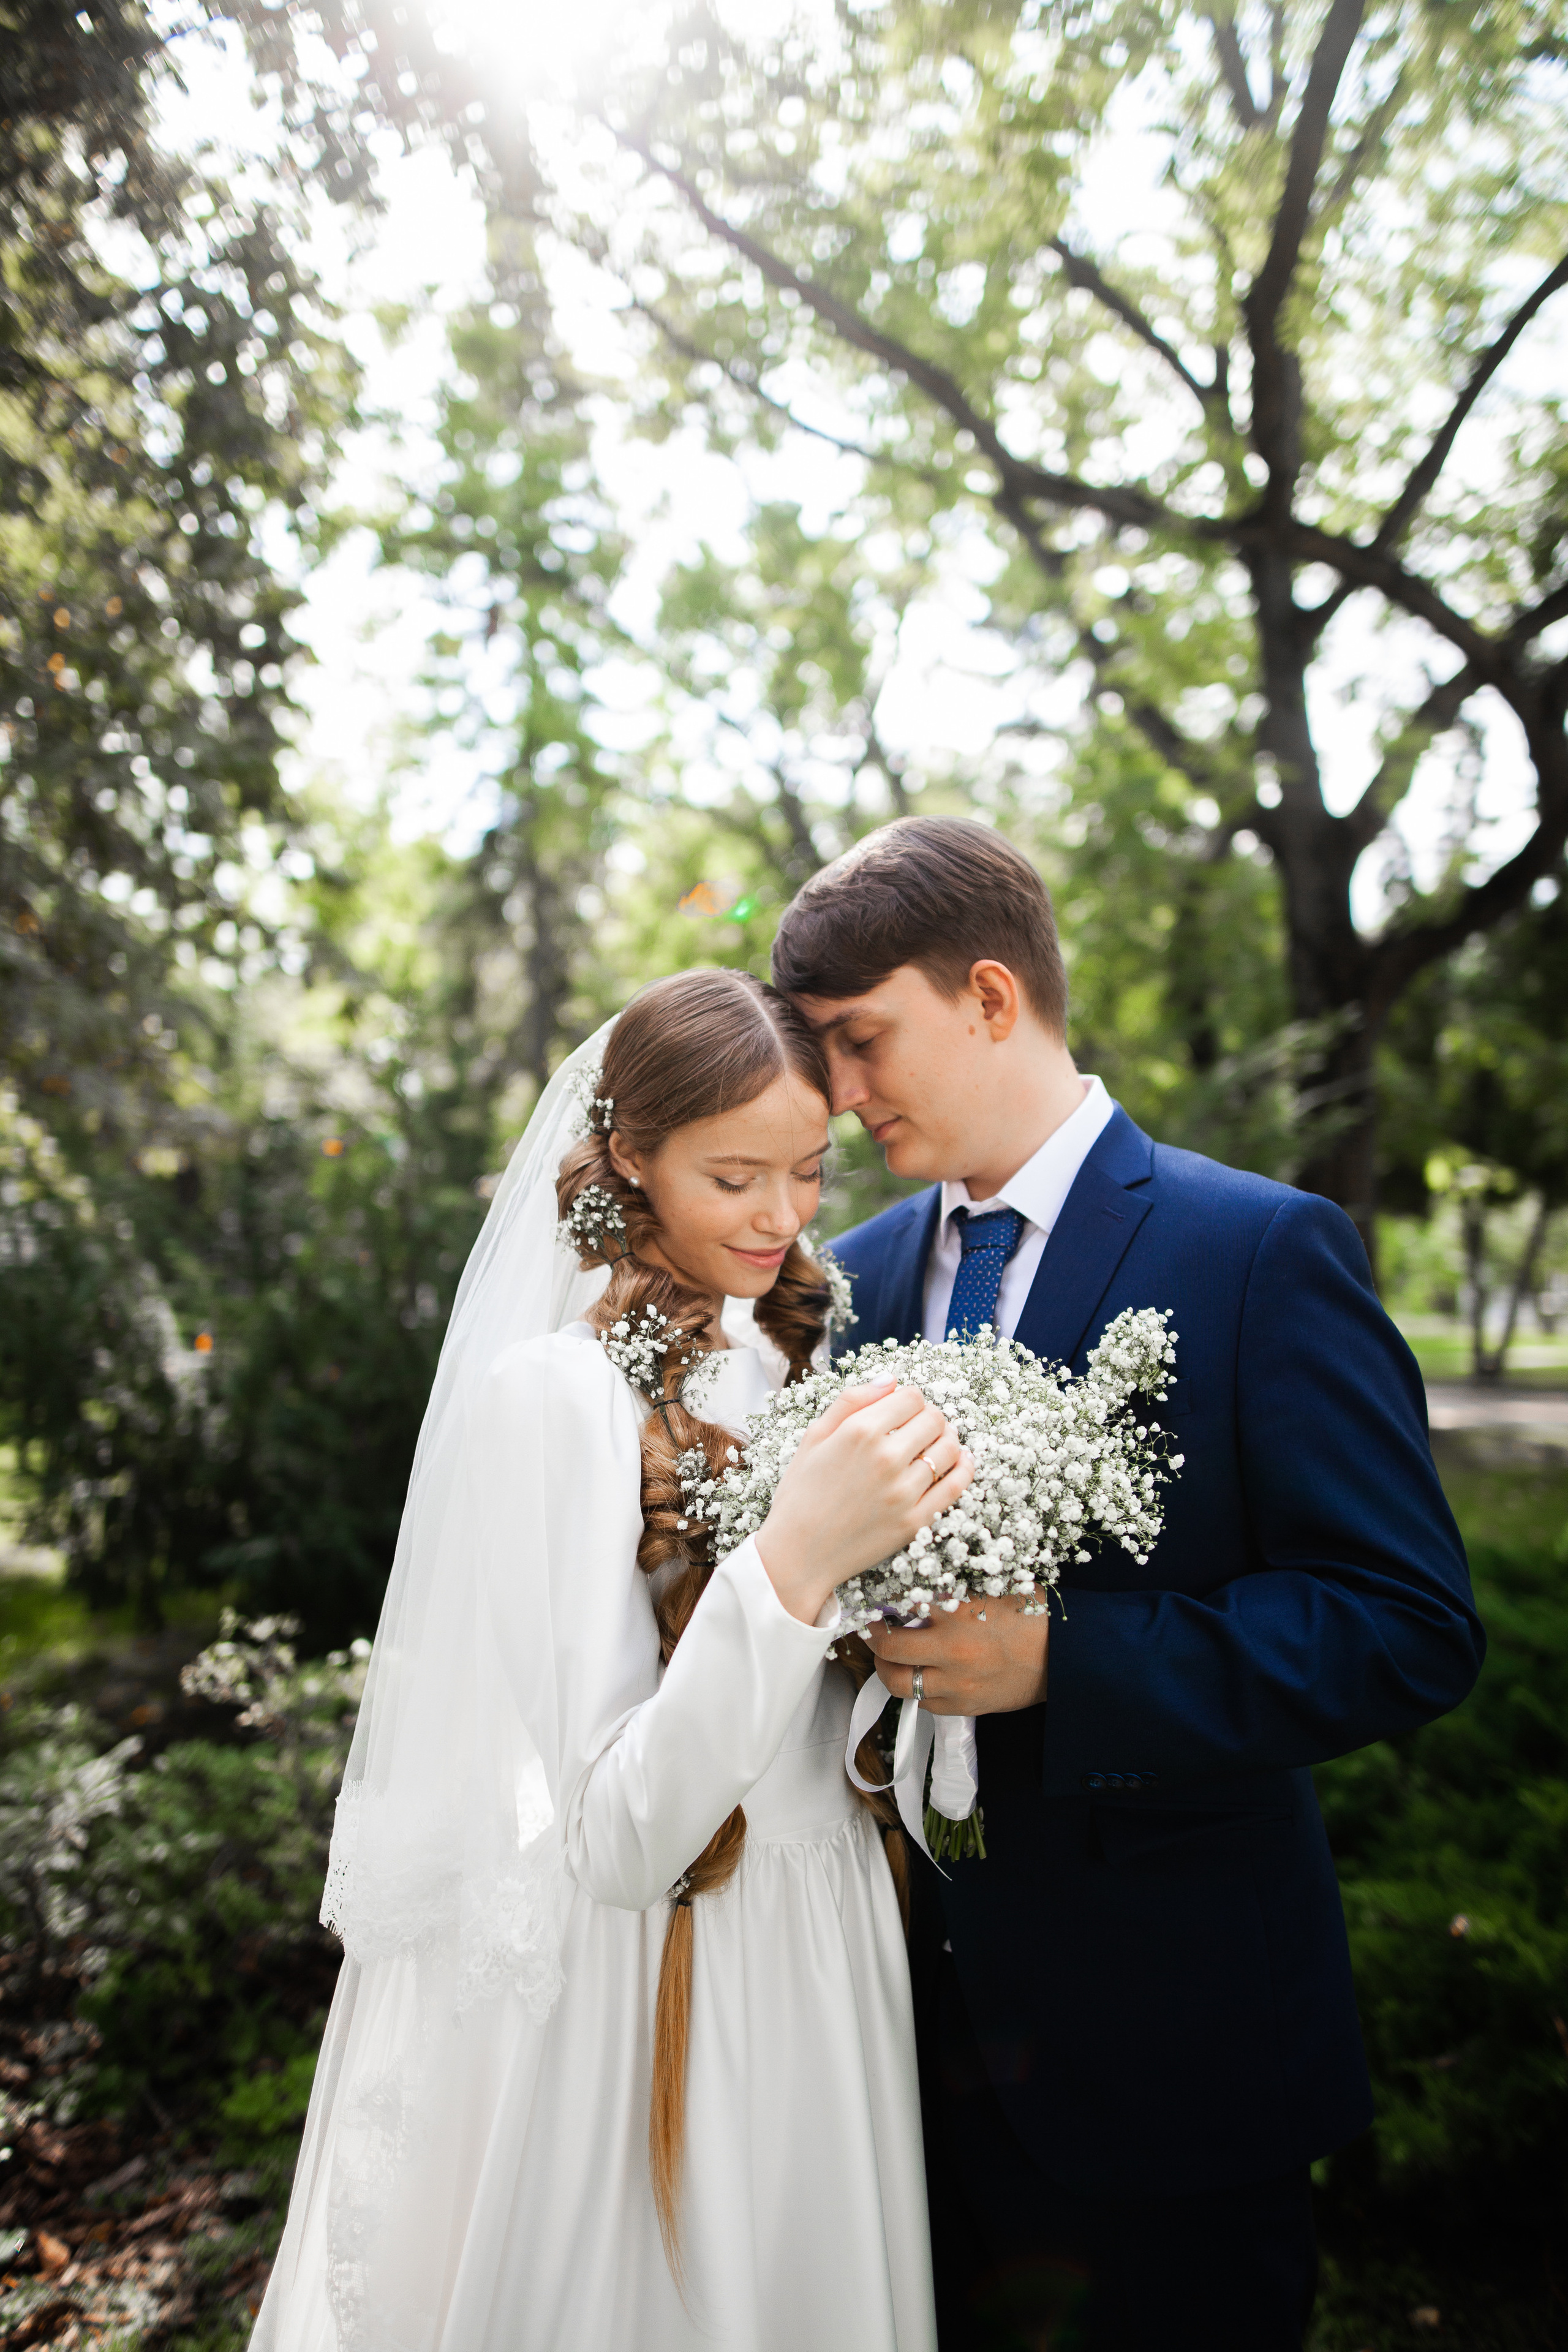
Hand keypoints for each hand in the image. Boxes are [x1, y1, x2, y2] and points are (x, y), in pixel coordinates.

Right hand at [755, 1379, 973, 1624]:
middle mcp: (886, 1458)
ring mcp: (904, 1491)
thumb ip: (851, 1401)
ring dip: (947, 1439)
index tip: (904, 1409)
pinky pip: (956, 1485)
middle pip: (934, 1419)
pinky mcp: (915, 1520)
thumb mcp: (814, 1436)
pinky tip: (962, 1461)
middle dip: (930, 1417)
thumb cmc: (801, 1493)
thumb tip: (892, 1380)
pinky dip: (965, 1467)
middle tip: (920, 1426)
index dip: (911, 1398)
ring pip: (949, 1449)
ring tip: (937, 1443)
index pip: (911, 1397)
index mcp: (859, 1432)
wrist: (798, 1554)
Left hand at [869, 1594, 1048, 1715]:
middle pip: (887, 1647)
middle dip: (872, 1636)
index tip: (874, 1595)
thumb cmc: (1032, 1617)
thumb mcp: (992, 1586)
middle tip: (872, 1626)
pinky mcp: (965, 1706)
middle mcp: (951, 1649)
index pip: (899, 1601)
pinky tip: (924, 1673)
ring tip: (888, 1655)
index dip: (880, 1598)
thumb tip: (914, 1575)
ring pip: (898, 1682)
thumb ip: (953, 1583)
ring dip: (886, 1667)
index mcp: (957, 1610)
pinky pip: (924, 1704)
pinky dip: (918, 1689)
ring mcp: (956, 1683)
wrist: (1066, 1657)